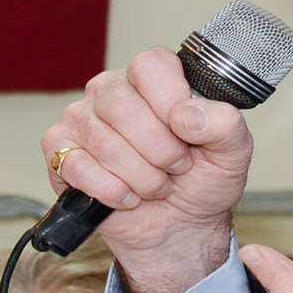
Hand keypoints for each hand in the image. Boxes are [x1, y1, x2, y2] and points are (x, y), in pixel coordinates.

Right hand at [42, 48, 252, 292]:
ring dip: (142, 177)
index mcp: (154, 77)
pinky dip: (111, 191)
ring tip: (158, 185)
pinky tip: (128, 198)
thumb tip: (185, 115)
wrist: (180, 228)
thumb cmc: (203, 181)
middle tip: (177, 167)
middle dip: (159, 150)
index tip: (187, 132)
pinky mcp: (60, 153)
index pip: (149, 64)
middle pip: (121, 104)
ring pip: (103, 142)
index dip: (170, 100)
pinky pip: (76, 166)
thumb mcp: (233, 152)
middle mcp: (112, 90)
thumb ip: (224, 123)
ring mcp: (81, 120)